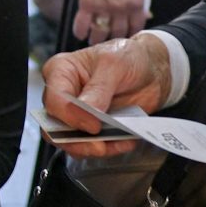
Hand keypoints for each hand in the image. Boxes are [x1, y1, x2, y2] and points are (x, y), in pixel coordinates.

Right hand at [40, 37, 173, 157]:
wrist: (151, 72)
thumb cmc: (129, 57)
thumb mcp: (115, 64)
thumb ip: (99, 88)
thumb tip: (86, 111)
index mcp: (60, 71)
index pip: (54, 100)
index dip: (71, 116)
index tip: (94, 125)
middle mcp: (63, 95)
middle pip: (55, 127)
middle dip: (77, 141)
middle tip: (100, 146)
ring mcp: (75, 114)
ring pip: (71, 142)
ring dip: (95, 148)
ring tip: (119, 143)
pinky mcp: (90, 128)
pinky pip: (90, 147)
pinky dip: (108, 148)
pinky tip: (124, 142)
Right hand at [73, 0, 149, 41]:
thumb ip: (138, 0)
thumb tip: (143, 13)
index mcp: (135, 1)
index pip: (136, 27)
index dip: (131, 34)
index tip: (126, 36)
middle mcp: (121, 7)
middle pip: (118, 33)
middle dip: (113, 39)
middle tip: (109, 41)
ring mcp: (103, 7)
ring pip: (100, 33)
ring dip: (96, 39)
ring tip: (93, 40)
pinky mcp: (87, 3)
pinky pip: (82, 24)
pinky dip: (80, 31)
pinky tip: (80, 33)